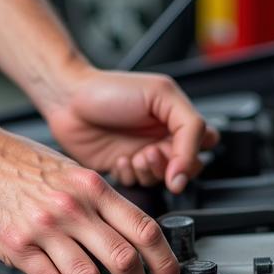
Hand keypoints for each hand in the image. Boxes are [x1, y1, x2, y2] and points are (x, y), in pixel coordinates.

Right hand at [0, 124, 181, 273]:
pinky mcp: (18, 246)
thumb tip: (125, 231)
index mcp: (93, 187)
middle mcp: (74, 207)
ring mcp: (45, 228)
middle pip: (124, 260)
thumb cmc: (16, 161)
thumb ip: (98, 199)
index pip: (145, 229)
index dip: (165, 261)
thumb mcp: (70, 170)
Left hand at [41, 67, 218, 192]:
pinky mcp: (122, 167)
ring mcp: (143, 153)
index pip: (205, 143)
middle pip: (186, 166)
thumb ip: (190, 128)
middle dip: (169, 166)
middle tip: (150, 153)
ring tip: (133, 156)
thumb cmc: (110, 90)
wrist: (68, 100)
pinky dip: (128, 175)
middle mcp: (162, 136)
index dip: (192, 155)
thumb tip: (190, 166)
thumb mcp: (162, 96)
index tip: (177, 160)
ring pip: (161, 179)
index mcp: (176, 116)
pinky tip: (117, 159)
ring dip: (148, 171)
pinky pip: (136, 184)